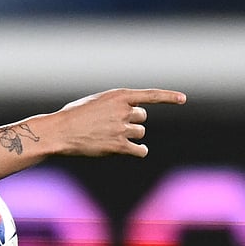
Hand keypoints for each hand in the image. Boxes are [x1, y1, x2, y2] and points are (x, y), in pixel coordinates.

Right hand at [54, 88, 185, 157]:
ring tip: (111, 136)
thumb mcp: (96, 101)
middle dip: (132, 121)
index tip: (183, 99)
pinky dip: (139, 150)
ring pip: (140, 133)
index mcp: (118, 95)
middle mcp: (123, 111)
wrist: (61, 131)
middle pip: (143, 117)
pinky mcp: (119, 146)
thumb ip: (116, 105)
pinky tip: (134, 150)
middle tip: (115, 124)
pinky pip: (139, 150)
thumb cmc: (75, 115)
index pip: (150, 95)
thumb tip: (131, 116)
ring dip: (130, 135)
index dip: (168, 97)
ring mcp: (121, 128)